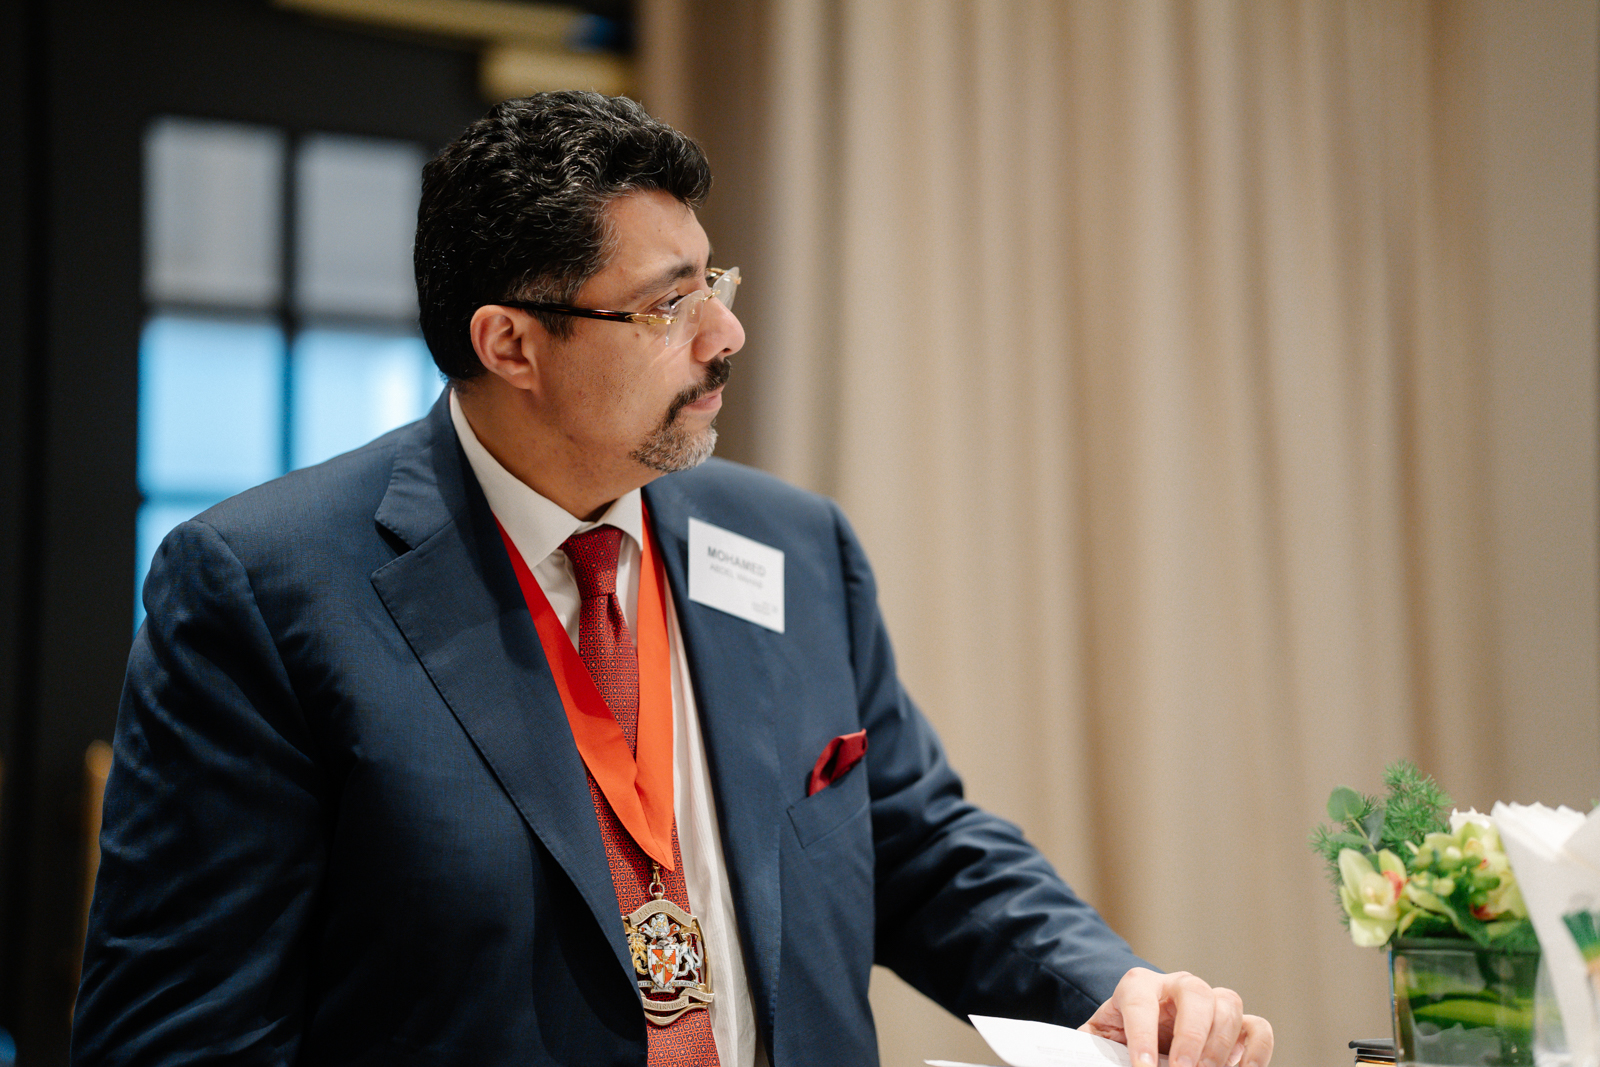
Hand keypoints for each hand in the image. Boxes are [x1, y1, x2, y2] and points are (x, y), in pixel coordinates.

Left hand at [1080, 968, 1272, 1066]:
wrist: (1139, 1033)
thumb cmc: (1117, 1039)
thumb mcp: (1099, 1041)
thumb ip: (1094, 1050)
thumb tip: (1085, 1059)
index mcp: (1137, 986)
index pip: (1140, 1002)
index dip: (1142, 1035)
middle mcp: (1176, 986)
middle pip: (1194, 992)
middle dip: (1191, 1036)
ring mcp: (1210, 1000)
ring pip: (1228, 1005)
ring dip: (1221, 1045)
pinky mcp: (1236, 1023)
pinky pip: (1257, 1026)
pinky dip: (1255, 1050)